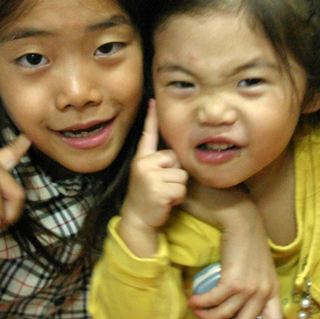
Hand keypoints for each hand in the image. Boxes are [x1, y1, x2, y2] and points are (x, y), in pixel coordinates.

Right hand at [119, 101, 187, 252]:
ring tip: (163, 194)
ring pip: (181, 175)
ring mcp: (150, 177)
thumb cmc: (148, 195)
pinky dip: (177, 198)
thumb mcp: (149, 174)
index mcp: (142, 158)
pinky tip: (165, 202)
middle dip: (175, 174)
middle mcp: (143, 164)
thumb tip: (174, 156)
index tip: (153, 100)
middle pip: (176, 159)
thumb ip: (159, 163)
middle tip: (162, 186)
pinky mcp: (158, 190)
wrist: (138, 218)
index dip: (151, 118)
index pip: (148, 135)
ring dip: (177, 188)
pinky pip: (181, 189)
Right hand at [183, 183, 282, 318]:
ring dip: (207, 316)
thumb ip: (262, 290)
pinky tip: (193, 300)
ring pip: (224, 314)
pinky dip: (200, 303)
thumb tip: (251, 311)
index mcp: (273, 290)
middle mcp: (263, 292)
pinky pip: (213, 301)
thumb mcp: (264, 270)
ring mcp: (249, 289)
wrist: (243, 223)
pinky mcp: (233, 282)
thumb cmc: (251, 244)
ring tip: (198, 310)